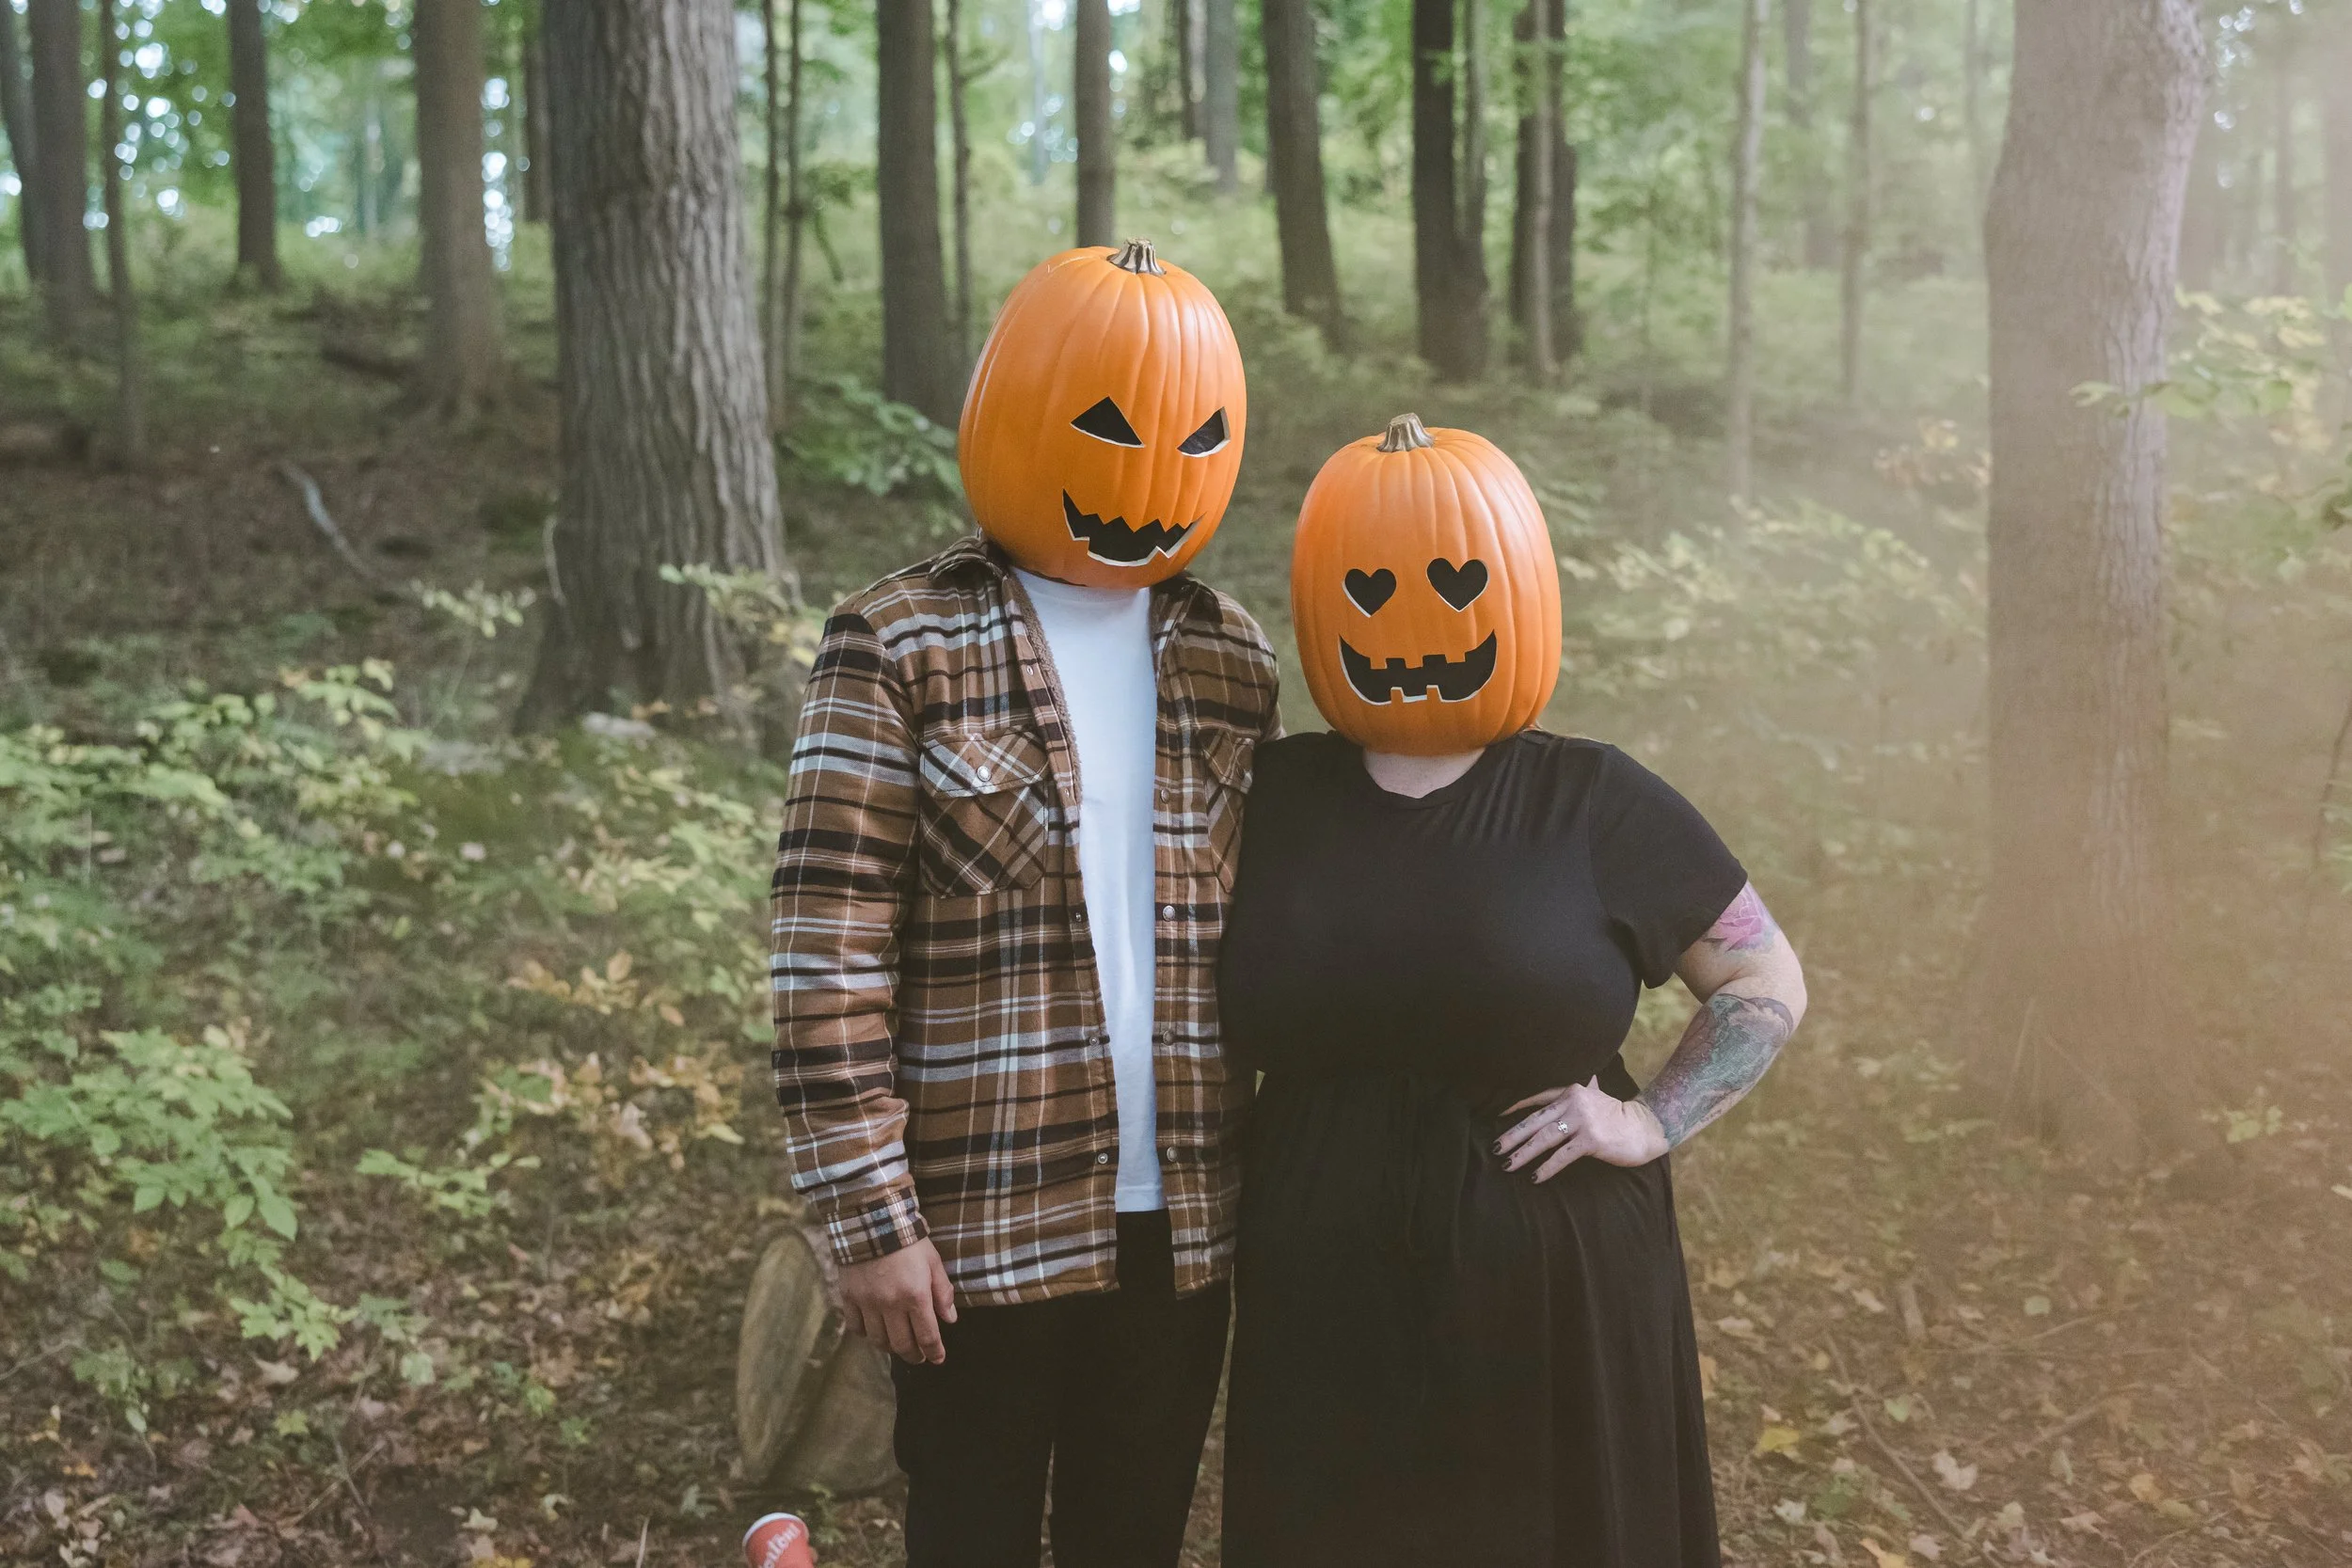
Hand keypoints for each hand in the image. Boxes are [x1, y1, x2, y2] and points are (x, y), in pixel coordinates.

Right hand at [838, 1238, 957, 1364]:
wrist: (872, 1221)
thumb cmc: (908, 1240)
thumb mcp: (933, 1261)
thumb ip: (943, 1292)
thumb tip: (950, 1319)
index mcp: (915, 1296)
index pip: (927, 1336)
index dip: (934, 1352)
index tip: (937, 1358)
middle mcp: (891, 1305)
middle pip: (902, 1344)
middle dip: (914, 1355)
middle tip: (919, 1357)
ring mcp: (867, 1303)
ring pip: (879, 1341)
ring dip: (891, 1348)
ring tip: (898, 1345)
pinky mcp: (849, 1298)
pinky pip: (856, 1328)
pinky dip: (866, 1334)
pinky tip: (874, 1331)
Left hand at [1497, 1078, 1668, 1179]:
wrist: (1645, 1127)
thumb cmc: (1617, 1115)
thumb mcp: (1596, 1096)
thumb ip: (1582, 1088)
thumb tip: (1581, 1077)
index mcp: (1572, 1090)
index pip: (1537, 1097)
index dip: (1515, 1106)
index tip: (1495, 1115)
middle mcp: (1574, 1102)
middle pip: (1535, 1120)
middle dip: (1512, 1135)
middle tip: (1495, 1147)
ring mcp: (1582, 1120)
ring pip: (1544, 1138)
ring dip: (1523, 1153)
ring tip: (1507, 1164)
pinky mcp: (1591, 1140)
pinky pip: (1562, 1156)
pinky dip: (1546, 1168)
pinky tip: (1535, 1178)